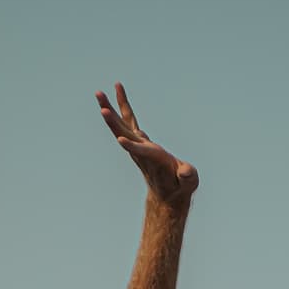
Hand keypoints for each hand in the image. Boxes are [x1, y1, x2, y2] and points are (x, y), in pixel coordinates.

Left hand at [96, 84, 198, 208]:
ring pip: (122, 125)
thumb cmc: (180, 187)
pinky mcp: (140, 142)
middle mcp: (142, 151)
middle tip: (100, 102)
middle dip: (112, 118)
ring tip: (99, 93)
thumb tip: (185, 173)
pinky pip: (129, 121)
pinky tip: (118, 95)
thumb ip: (188, 177)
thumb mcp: (189, 183)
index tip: (120, 140)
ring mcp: (139, 146)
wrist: (167, 195)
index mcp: (154, 159)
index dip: (132, 147)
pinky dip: (123, 108)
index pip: (142, 152)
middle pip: (123, 132)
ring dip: (110, 108)